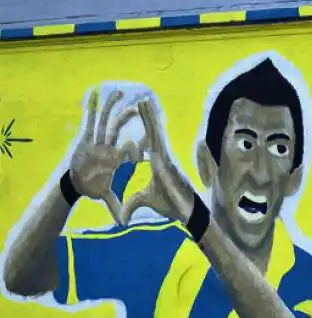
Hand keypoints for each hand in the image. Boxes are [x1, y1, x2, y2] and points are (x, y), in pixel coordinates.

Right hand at [68, 89, 139, 222]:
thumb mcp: (106, 196)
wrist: (79, 183)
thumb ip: (116, 206)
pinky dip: (90, 108)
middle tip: (142, 106)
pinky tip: (93, 95)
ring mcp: (97, 142)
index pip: (131, 151)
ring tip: (120, 93)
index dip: (140, 146)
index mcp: (115, 160)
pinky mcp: (86, 139)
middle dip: (130, 118)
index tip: (151, 137)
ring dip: (112, 108)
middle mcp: (108, 148)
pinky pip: (89, 120)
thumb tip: (124, 222)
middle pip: (121, 131)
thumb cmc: (94, 186)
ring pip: (106, 121)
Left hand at [120, 99, 196, 224]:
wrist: (185, 209)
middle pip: (152, 132)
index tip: (141, 119)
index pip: (148, 143)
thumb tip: (122, 218)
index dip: (145, 130)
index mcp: (157, 163)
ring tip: (143, 100)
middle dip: (146, 117)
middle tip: (141, 100)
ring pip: (154, 130)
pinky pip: (155, 135)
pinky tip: (147, 111)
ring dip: (148, 114)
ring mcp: (164, 154)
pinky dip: (151, 122)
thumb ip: (133, 204)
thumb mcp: (145, 202)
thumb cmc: (170, 204)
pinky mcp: (164, 156)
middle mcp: (161, 156)